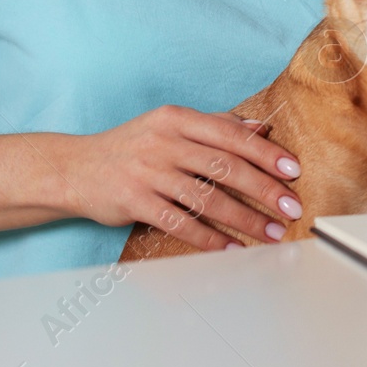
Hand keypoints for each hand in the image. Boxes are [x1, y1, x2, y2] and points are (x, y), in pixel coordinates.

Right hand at [60, 105, 302, 250]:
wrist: (73, 168)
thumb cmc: (131, 145)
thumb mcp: (170, 125)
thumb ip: (216, 125)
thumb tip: (261, 128)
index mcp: (178, 119)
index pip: (232, 136)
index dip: (266, 154)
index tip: (293, 170)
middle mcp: (165, 142)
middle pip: (225, 167)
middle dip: (264, 189)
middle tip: (291, 207)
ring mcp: (148, 173)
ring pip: (207, 198)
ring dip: (244, 219)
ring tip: (271, 233)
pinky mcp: (134, 202)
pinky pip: (180, 223)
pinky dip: (209, 238)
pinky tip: (231, 248)